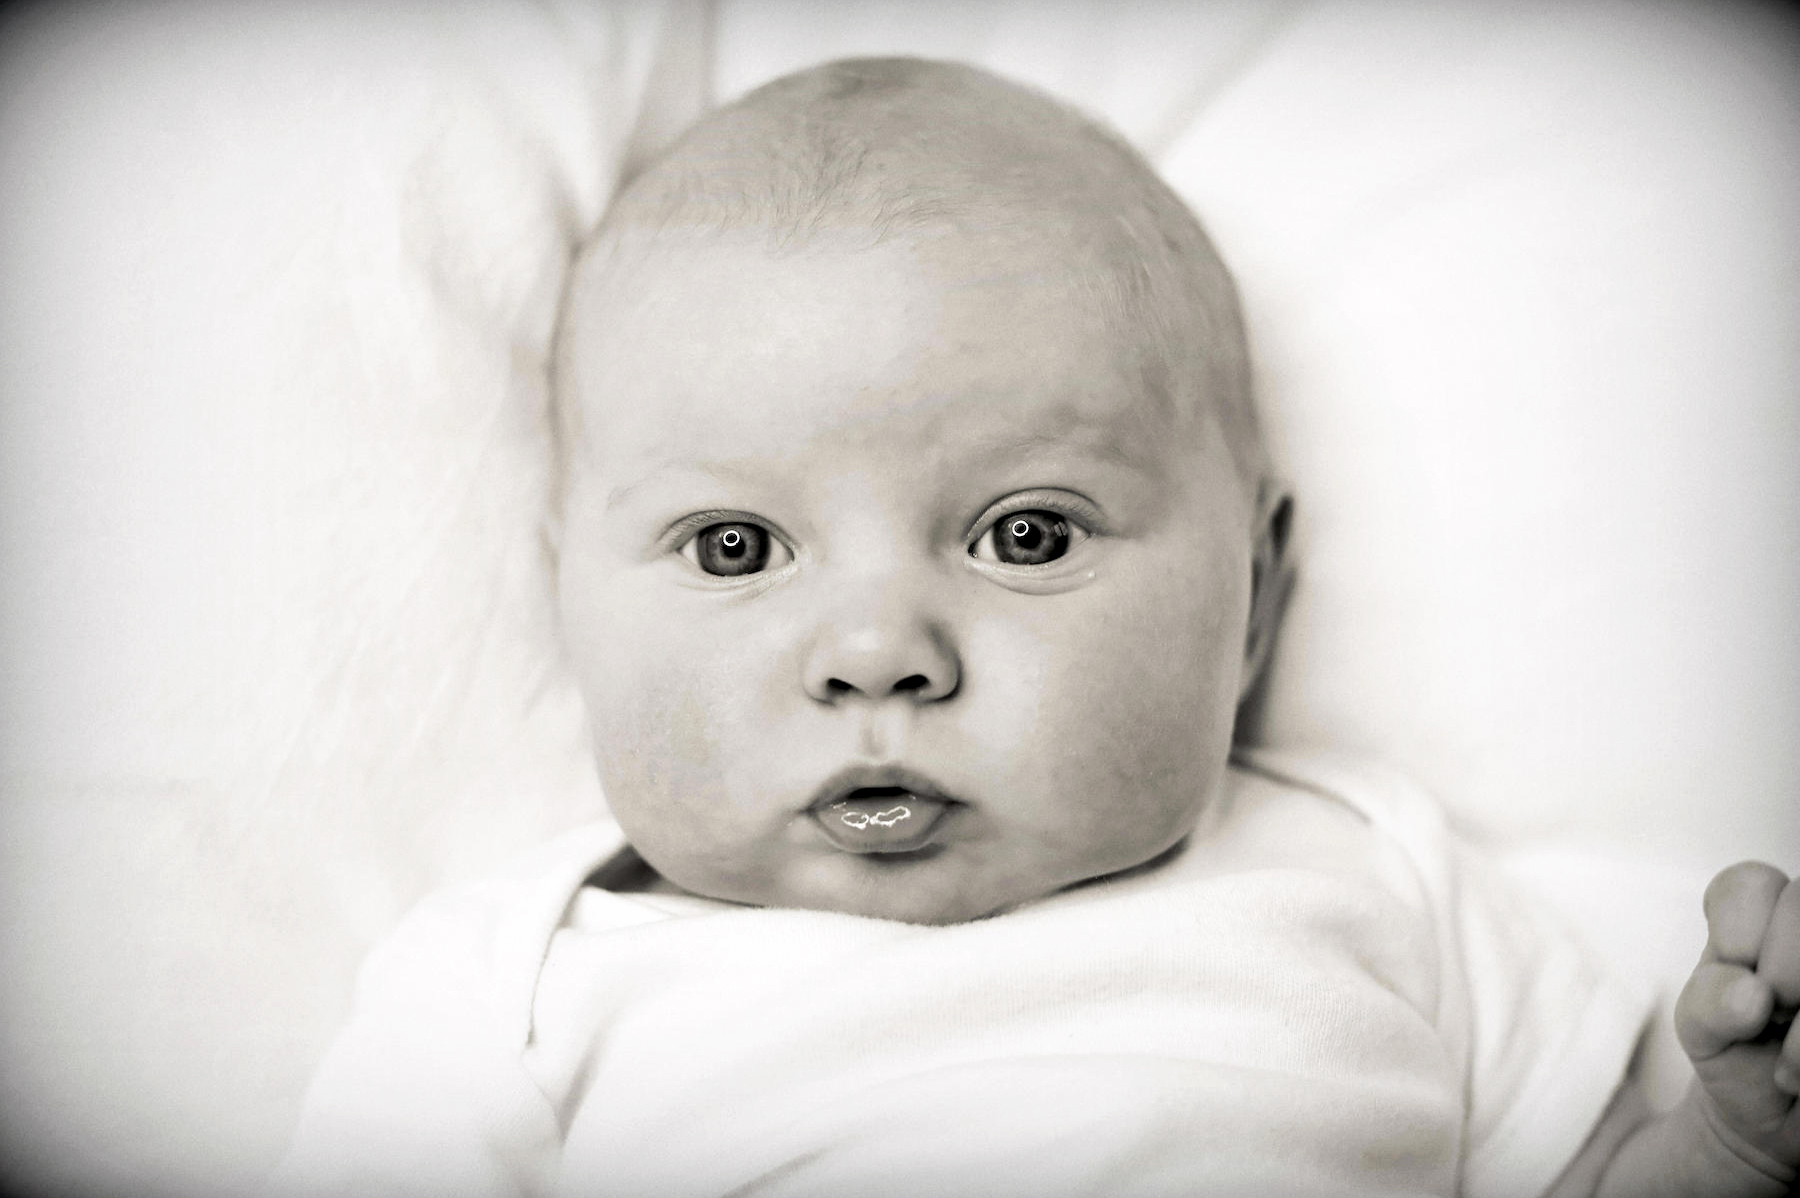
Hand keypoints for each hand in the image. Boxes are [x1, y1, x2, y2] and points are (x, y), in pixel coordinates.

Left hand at [1674, 861, 1799, 1178]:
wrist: (1774, 1113)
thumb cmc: (1736, 1049)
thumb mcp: (1701, 1027)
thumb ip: (1708, 1003)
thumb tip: (1752, 993)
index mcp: (1762, 913)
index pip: (1750, 884)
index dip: (1737, 934)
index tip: (1734, 973)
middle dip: (1781, 972)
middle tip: (1771, 1015)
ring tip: (1789, 1052)